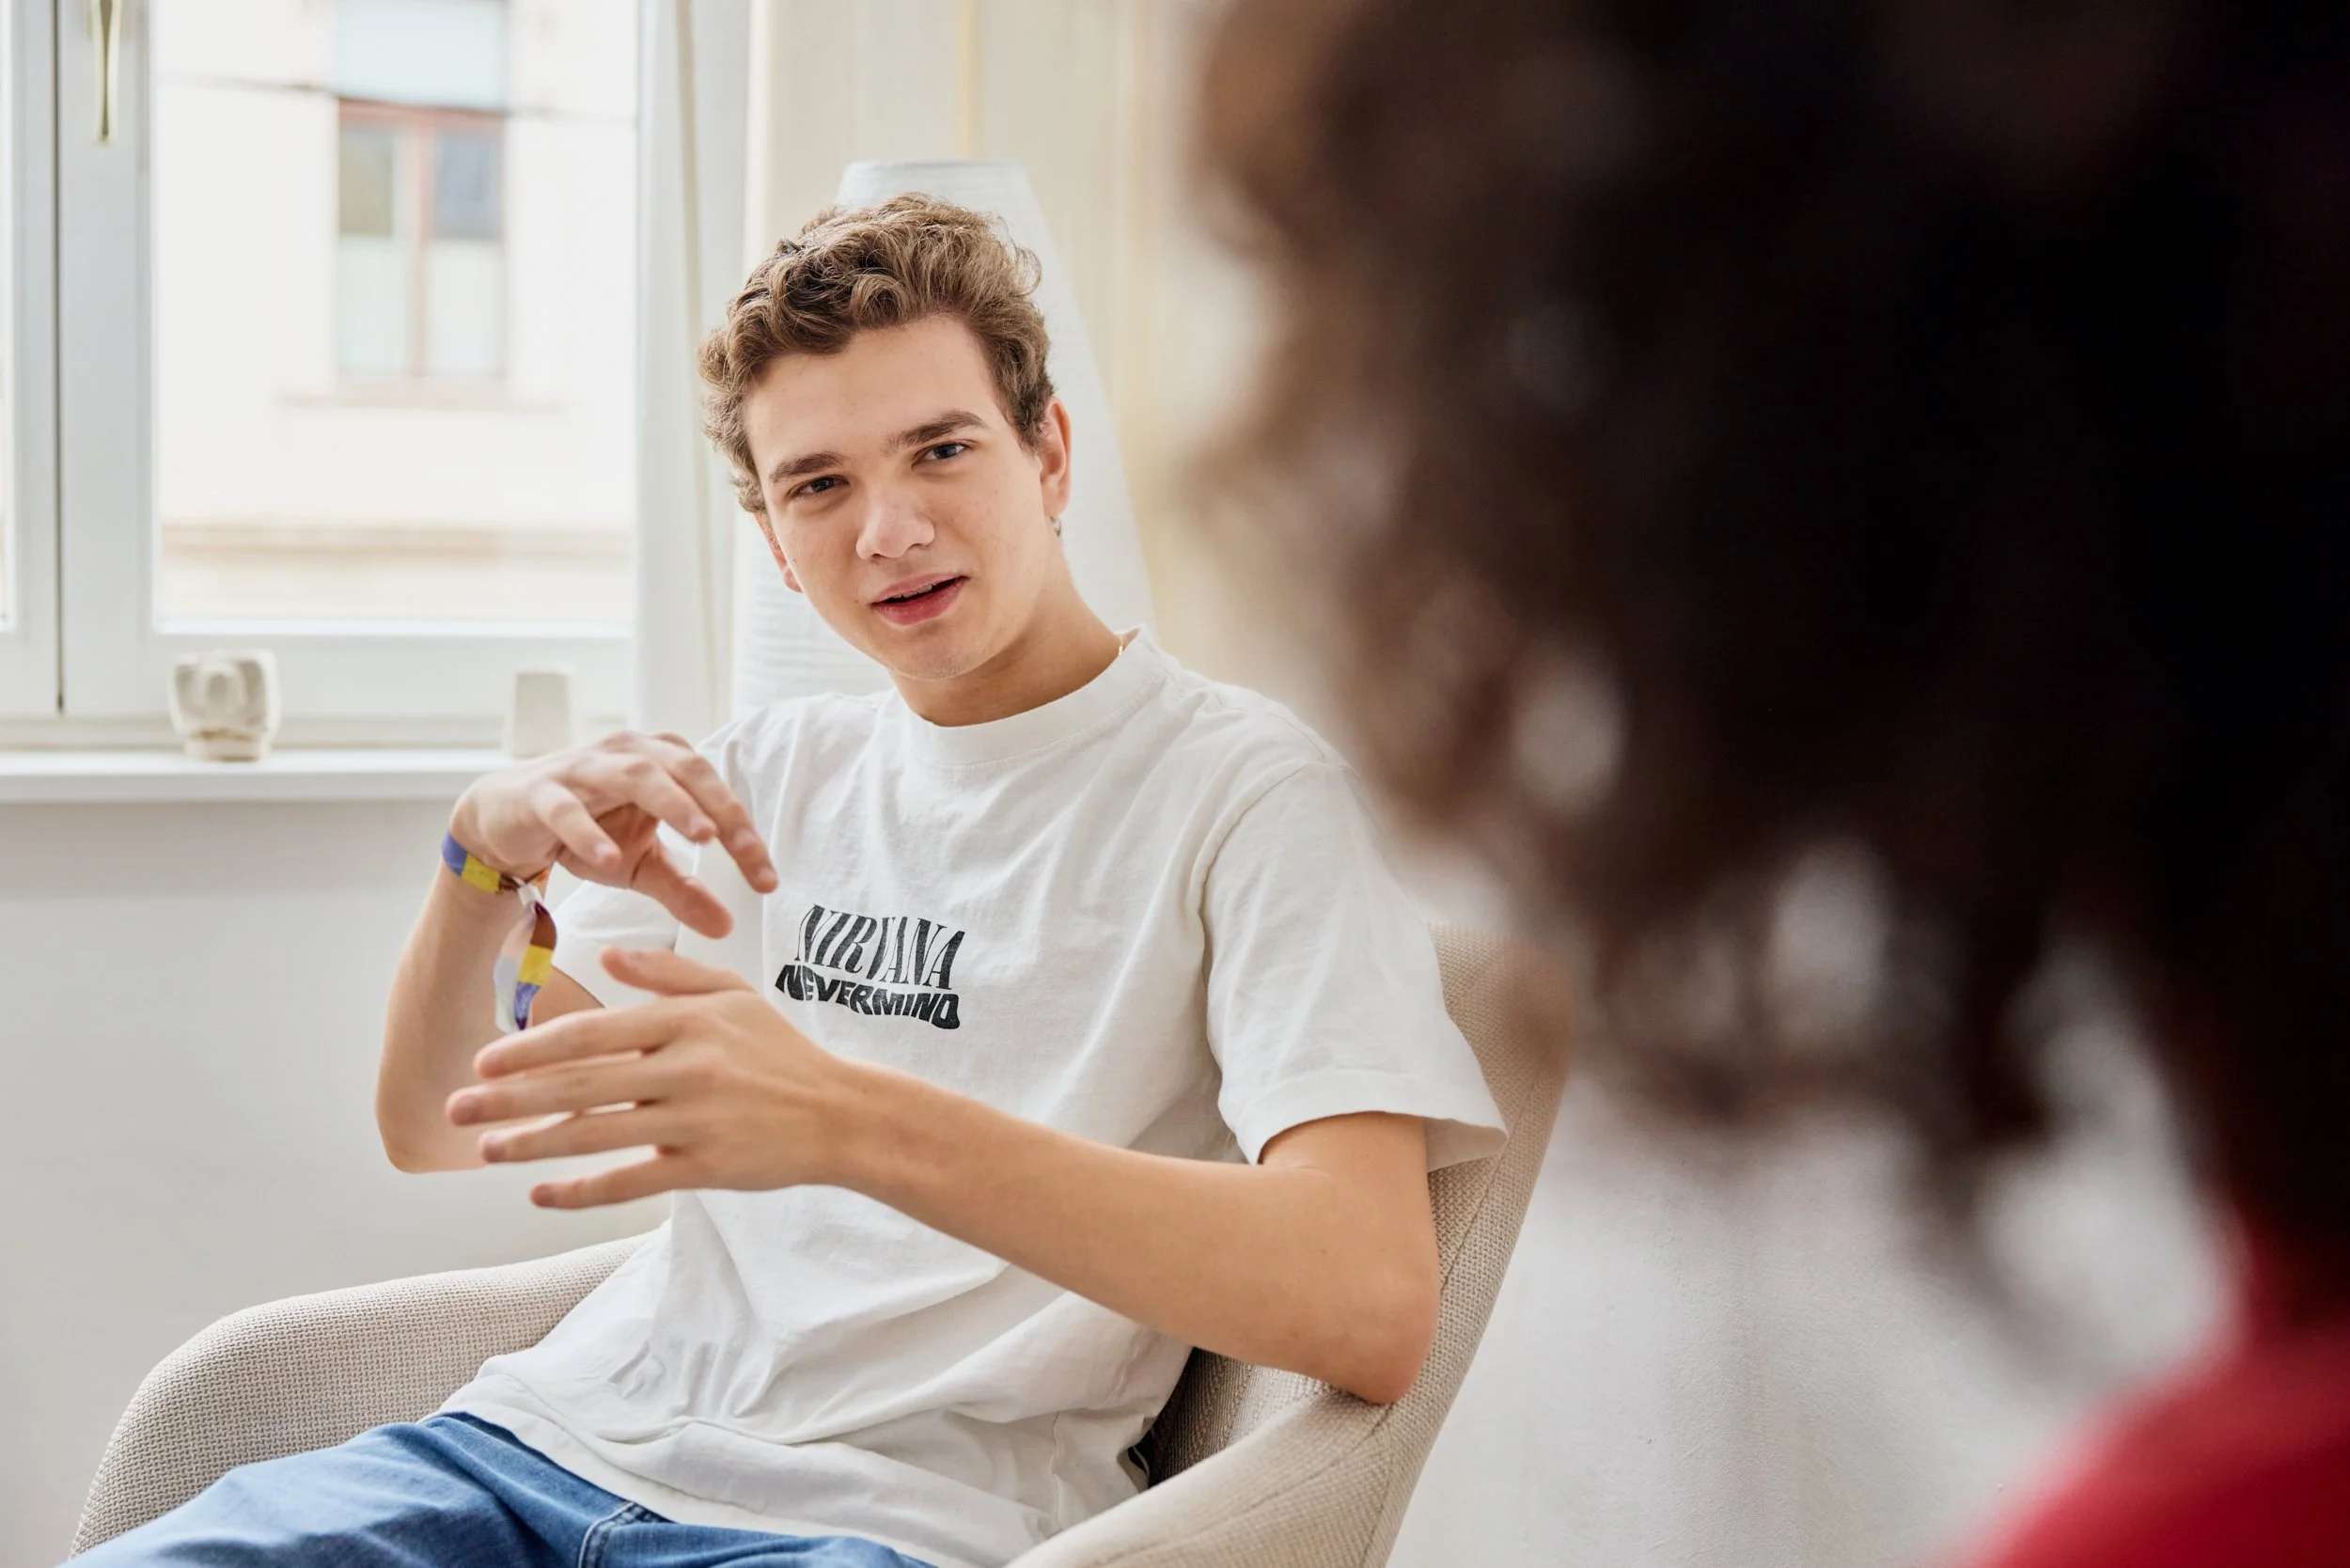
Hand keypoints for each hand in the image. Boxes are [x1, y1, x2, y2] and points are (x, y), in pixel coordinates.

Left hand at [445, 948, 871, 1207]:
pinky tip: (540, 1193)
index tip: (484, 1059)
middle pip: (579, 1085)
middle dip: (509, 1098)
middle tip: (457, 1109)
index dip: (531, 1048)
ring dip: (531, 1146)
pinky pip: (628, 1181)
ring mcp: (694, 1121)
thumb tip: (606, 954)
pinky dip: (580, 1191)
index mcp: (686, 1021)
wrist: (841, 1115)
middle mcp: (685, 1068)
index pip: (592, 1032)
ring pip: (595, 1136)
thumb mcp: (733, 994)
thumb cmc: (781, 1052)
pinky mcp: (705, 1167)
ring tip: (486, 1151)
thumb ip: (668, 975)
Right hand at [448, 732, 776, 937]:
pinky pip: (567, 808)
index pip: (714, 792)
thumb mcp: (641, 866)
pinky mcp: (540, 792)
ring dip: (671, 803)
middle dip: (721, 810)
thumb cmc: (586, 831)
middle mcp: (629, 752)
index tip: (767, 879)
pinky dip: (589, 831)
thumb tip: (727, 927)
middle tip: (746, 851)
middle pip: (686, 771)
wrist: (506, 822)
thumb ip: (684, 890)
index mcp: (663, 762)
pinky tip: (609, 858)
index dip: (744, 831)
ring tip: (700, 836)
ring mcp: (583, 768)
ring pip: (634, 775)